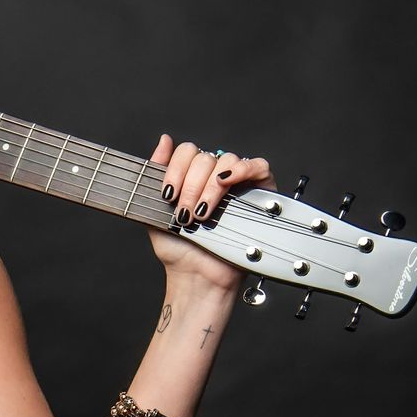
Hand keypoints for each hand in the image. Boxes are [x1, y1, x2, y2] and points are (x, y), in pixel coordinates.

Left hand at [146, 133, 276, 290]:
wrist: (197, 276)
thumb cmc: (178, 248)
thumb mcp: (156, 208)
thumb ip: (157, 173)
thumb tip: (164, 139)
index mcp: (192, 177)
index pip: (187, 152)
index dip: (175, 169)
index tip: (168, 195)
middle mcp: (215, 177)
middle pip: (204, 157)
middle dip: (190, 186)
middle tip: (185, 214)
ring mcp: (239, 185)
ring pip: (227, 161)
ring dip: (210, 186)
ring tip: (202, 213)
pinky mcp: (260, 194)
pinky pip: (260, 167)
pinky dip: (243, 169)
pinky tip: (226, 182)